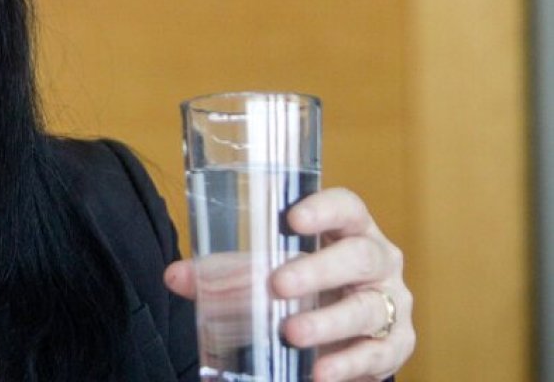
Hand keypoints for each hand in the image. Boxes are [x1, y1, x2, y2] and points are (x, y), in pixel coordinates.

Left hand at [164, 188, 414, 381]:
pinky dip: (348, 365)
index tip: (292, 218)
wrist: (348, 332)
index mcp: (348, 230)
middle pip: (359, 256)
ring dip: (328, 322)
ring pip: (368, 308)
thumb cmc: (306, 287)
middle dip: (318, 271)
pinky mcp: (397, 343)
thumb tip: (175, 276)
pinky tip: (320, 373)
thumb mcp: (268, 272)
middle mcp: (378, 260)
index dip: (324, 208)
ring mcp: (391, 302)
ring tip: (292, 334)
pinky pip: (377, 353)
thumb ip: (225, 274)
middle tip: (279, 285)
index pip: (347, 207)